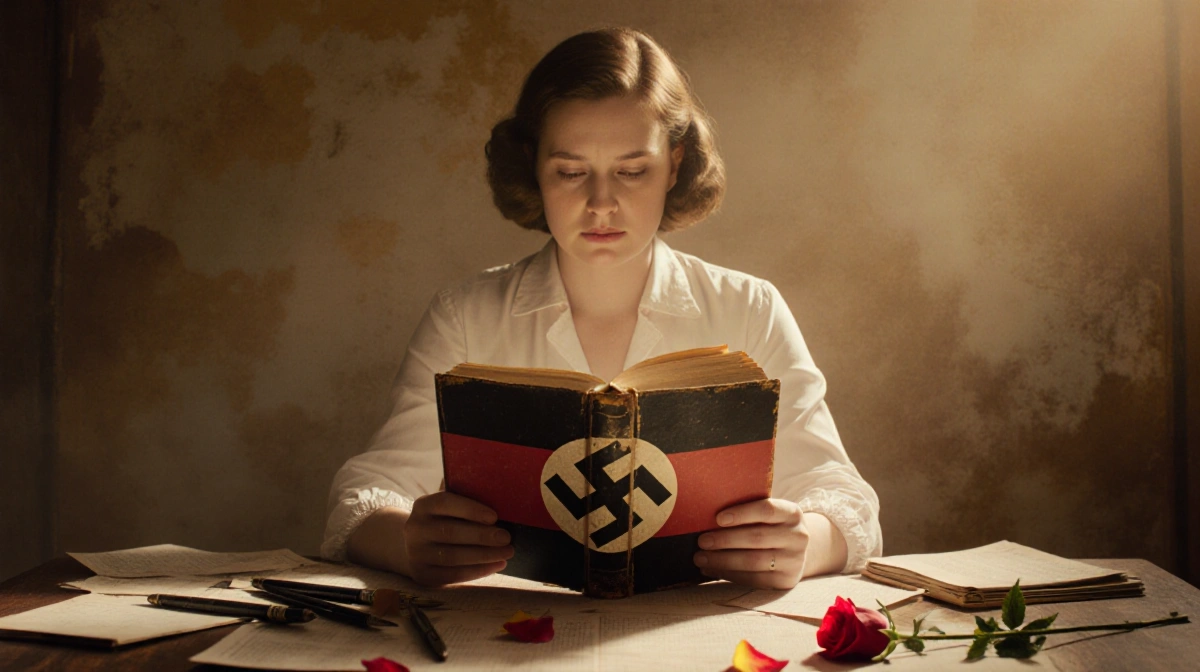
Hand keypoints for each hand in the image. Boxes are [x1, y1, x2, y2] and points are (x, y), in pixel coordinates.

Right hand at [404, 491, 513, 585]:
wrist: (416, 545)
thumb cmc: (444, 520)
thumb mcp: (448, 506)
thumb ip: (465, 496)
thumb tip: (495, 491)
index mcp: (423, 505)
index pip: (446, 503)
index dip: (471, 510)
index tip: (494, 516)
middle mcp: (415, 529)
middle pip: (450, 532)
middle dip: (482, 536)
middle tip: (506, 537)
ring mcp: (416, 554)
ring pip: (453, 557)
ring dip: (484, 555)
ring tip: (507, 552)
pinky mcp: (423, 575)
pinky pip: (453, 575)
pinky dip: (478, 571)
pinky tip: (497, 565)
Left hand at [693, 498, 807, 589]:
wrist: (795, 551)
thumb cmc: (771, 527)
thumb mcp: (768, 515)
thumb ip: (748, 512)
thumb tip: (707, 513)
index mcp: (792, 514)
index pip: (767, 510)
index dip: (742, 513)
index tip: (718, 518)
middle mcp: (798, 537)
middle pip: (757, 538)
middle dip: (725, 540)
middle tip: (701, 541)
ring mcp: (794, 561)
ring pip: (753, 561)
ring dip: (722, 560)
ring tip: (700, 558)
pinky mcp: (785, 581)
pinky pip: (753, 579)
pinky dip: (729, 574)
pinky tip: (712, 570)